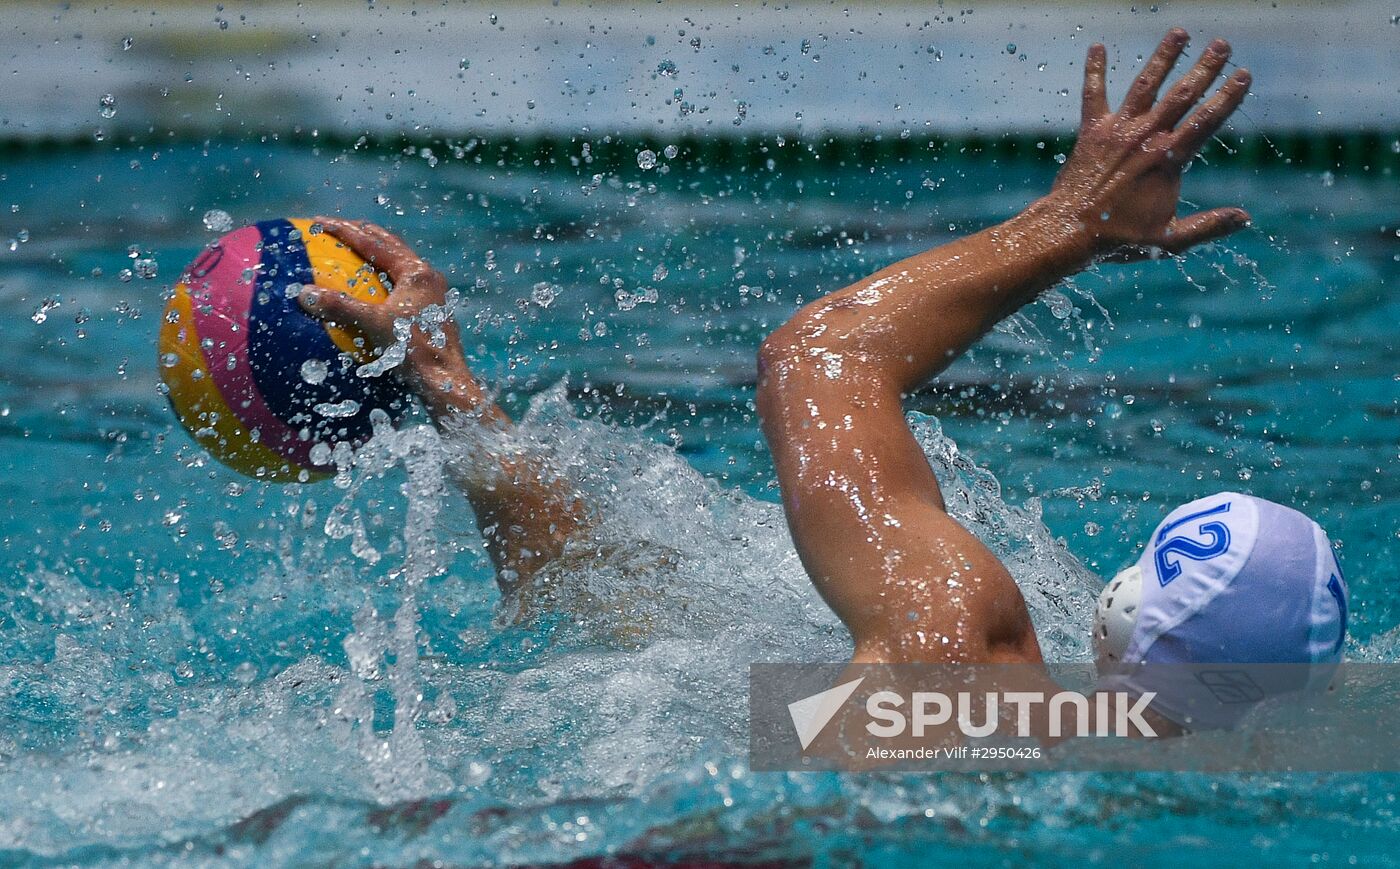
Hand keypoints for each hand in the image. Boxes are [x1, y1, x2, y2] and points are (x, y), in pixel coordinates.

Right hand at [297, 216, 466, 379]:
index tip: (319, 224)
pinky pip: (399, 288)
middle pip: (389, 247)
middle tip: (335, 229)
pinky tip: (364, 294)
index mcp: (417, 273)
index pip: (375, 243)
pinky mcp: (429, 314)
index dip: (344, 231)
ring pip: (397, 266)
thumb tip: (303, 294)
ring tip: (349, 254)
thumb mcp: (374, 326)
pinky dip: (379, 283)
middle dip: (361, 235)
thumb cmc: (415, 352)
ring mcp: (431, 296)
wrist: (446, 384)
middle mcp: (428, 279)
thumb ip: (340, 307)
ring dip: (373, 257)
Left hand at [1047, 29, 1251, 258]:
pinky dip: (1094, 70)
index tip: (1244, 75)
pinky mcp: (1092, 132)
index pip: (1206, 121)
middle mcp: (1145, 138)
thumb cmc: (1118, 238)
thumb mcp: (1169, 240)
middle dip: (1204, 68)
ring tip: (1179, 31)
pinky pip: (1093, 95)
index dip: (1227, 97)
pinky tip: (1097, 46)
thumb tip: (1245, 218)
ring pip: (1145, 85)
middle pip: (1182, 95)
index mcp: (1168, 160)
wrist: (1069, 232)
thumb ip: (1208, 226)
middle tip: (1221, 43)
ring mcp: (1118, 131)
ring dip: (1164, 57)